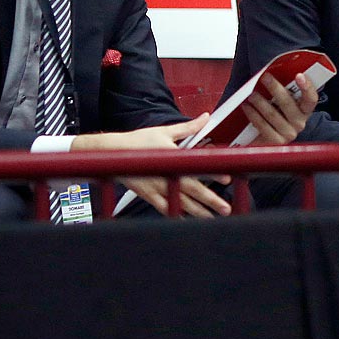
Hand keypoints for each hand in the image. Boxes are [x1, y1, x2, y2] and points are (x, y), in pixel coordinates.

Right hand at [72, 114, 231, 217]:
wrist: (111, 152)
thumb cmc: (138, 141)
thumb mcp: (165, 131)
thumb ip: (189, 127)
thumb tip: (206, 117)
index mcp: (172, 157)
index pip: (196, 166)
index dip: (212, 173)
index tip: (227, 179)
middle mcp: (165, 174)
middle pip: (192, 189)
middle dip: (210, 200)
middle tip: (226, 208)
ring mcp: (157, 187)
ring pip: (180, 202)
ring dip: (198, 211)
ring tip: (212, 218)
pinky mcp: (148, 195)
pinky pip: (164, 208)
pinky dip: (176, 215)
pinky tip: (187, 221)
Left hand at [243, 73, 316, 145]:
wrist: (264, 138)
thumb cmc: (274, 114)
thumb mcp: (281, 102)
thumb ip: (283, 90)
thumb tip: (273, 73)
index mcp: (304, 111)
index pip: (311, 98)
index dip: (307, 87)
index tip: (299, 75)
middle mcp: (299, 123)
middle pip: (288, 103)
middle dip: (275, 88)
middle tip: (265, 78)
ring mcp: (289, 133)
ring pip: (272, 113)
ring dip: (260, 101)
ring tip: (251, 94)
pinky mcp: (276, 142)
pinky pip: (262, 125)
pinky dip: (253, 114)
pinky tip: (247, 107)